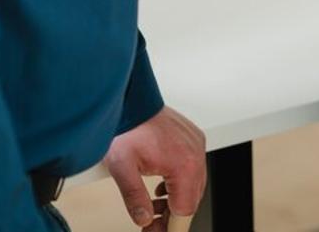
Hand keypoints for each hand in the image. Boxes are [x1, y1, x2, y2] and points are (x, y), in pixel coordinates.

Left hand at [105, 106, 205, 229]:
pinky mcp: (192, 137)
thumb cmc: (129, 125)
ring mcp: (195, 143)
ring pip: (194, 184)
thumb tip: (143, 219)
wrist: (132, 99)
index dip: (170, 227)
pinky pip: (193, 167)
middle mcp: (195, 152)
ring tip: (152, 207)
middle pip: (191, 198)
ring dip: (175, 199)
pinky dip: (179, 182)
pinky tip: (162, 188)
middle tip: (151, 225)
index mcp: (184, 163)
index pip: (185, 209)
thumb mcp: (123, 167)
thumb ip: (134, 198)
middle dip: (171, 215)